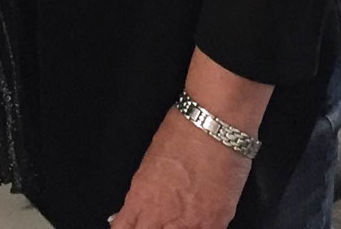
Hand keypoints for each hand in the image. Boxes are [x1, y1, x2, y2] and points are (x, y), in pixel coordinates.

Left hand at [108, 109, 251, 228]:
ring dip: (176, 228)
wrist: (216, 123)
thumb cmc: (184, 131)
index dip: (129, 227)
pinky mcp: (216, 222)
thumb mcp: (150, 162)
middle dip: (152, 228)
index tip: (132, 225)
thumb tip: (141, 204)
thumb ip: (144, 191)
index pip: (124, 228)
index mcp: (141, 198)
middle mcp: (162, 215)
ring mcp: (190, 223)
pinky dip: (200, 228)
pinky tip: (200, 220)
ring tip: (181, 217)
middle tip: (161, 220)